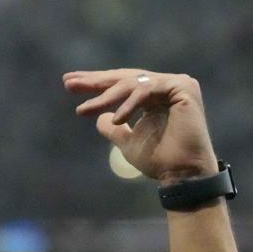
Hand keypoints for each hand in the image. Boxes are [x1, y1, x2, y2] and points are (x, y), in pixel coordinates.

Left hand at [63, 69, 217, 184]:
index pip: (120, 85)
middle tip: (69, 83)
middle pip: (124, 79)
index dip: (95, 84)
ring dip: (106, 97)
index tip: (68, 84)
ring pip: (132, 84)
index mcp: (153, 96)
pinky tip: (117, 119)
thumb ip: (113, 128)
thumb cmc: (158, 159)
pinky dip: (130, 104)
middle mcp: (165, 86)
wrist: (181, 173)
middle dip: (94, 82)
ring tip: (84, 109)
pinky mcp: (184, 88)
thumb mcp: (126, 141)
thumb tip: (99, 118)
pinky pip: (148, 90)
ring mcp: (176, 84)